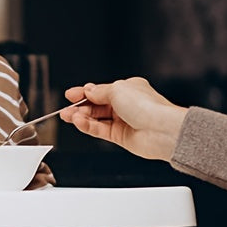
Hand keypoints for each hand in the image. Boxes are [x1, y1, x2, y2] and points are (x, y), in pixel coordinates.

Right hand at [59, 78, 187, 162]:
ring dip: (82, 118)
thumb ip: (99, 92)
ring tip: (69, 117)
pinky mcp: (121, 137)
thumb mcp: (117, 90)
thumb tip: (88, 91)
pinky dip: (89, 126)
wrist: (161, 130)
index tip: (70, 95)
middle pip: (97, 106)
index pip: (101, 91)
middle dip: (80, 107)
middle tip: (66, 110)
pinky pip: (101, 130)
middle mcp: (125, 105)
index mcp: (128, 89)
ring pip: (97, 119)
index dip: (84, 93)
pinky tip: (79, 123)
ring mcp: (123, 121)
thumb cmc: (147, 107)